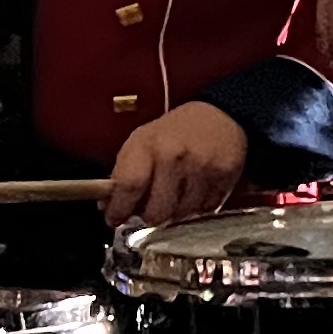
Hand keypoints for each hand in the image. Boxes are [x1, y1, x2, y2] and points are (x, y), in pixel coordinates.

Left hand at [103, 101, 251, 228]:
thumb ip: (124, 171)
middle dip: (150, 216)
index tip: (114, 218)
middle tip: (150, 208)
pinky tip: (196, 190)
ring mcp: (202, 168)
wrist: (222, 115)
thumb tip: (108, 204)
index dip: (119, 209)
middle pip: (156, 211)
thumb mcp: (142, 139)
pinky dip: (198, 206)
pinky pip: (206, 209)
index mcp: (149, 145)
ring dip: (176, 211)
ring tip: (176, 194)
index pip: (129, 186)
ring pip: (181, 215)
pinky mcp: (224, 177)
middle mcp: (175, 156)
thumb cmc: (178, 130)